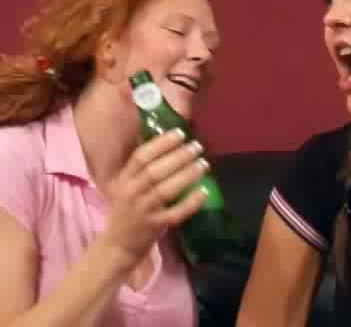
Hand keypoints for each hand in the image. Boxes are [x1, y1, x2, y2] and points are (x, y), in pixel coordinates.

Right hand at [101, 128, 208, 268]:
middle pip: (154, 171)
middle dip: (178, 156)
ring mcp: (143, 211)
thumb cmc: (127, 210)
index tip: (180, 133)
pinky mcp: (155, 226)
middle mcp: (131, 193)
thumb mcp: (127, 186)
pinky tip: (204, 191)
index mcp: (124, 180)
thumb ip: (142, 168)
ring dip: (186, 175)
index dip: (161, 143)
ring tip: (203, 163)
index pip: (140, 157)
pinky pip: (176, 213)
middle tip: (196, 146)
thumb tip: (165, 141)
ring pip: (165, 190)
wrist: (117, 246)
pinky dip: (190, 202)